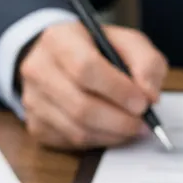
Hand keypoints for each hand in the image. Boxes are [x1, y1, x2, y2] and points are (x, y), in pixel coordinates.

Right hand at [17, 21, 168, 149]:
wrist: (59, 59)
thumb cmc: (96, 50)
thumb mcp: (126, 42)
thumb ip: (146, 62)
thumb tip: (149, 95)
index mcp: (59, 40)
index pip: (85, 68)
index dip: (118, 90)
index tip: (142, 102)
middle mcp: (38, 69)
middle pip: (81, 106)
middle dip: (120, 120)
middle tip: (142, 123)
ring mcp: (33, 100)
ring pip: (77, 130)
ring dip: (113, 135)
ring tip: (132, 128)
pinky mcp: (35, 125)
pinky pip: (71, 142)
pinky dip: (99, 141)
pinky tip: (111, 130)